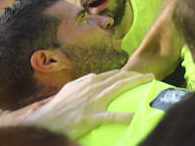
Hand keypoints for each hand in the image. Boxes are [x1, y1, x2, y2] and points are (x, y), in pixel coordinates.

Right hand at [0, 69, 152, 136]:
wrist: (44, 121)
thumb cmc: (57, 108)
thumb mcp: (69, 90)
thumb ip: (82, 83)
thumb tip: (92, 78)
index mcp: (87, 81)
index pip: (111, 74)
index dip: (125, 73)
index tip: (136, 74)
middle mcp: (92, 87)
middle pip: (119, 78)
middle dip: (136, 75)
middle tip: (150, 75)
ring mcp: (92, 101)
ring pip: (119, 89)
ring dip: (136, 84)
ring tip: (150, 83)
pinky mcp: (91, 116)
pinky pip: (112, 116)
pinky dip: (125, 116)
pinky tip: (136, 117)